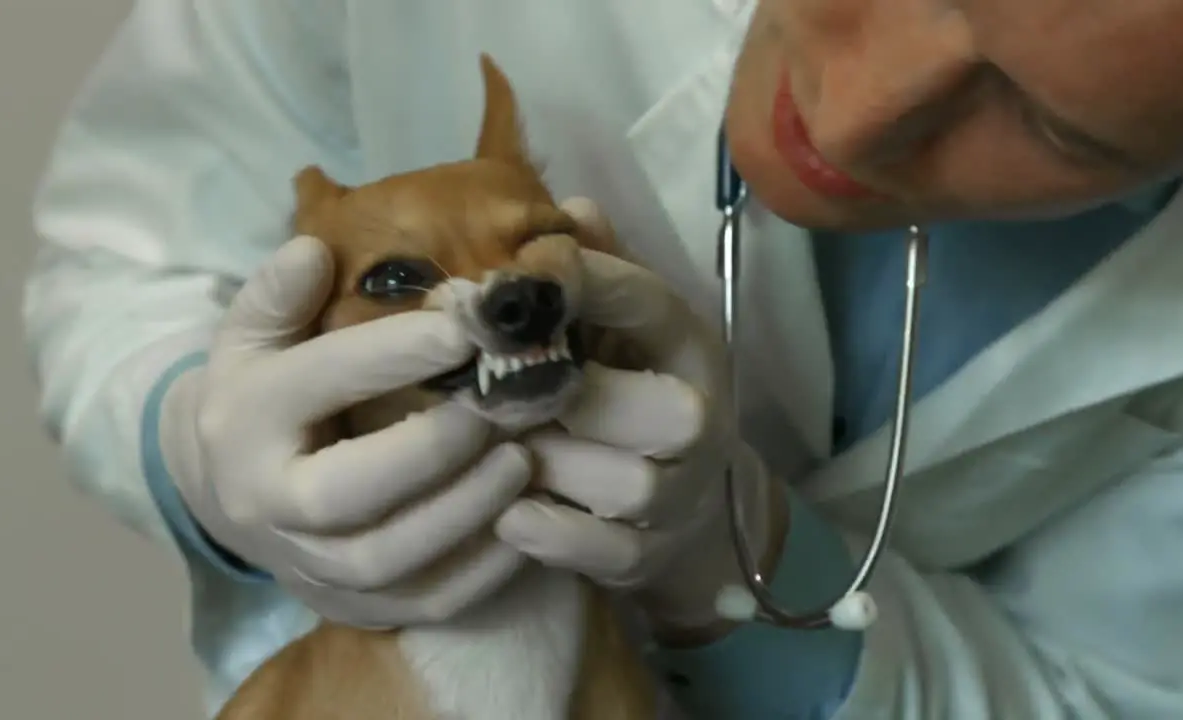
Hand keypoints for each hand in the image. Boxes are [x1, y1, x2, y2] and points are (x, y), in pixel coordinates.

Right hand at [159, 235, 531, 627]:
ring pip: (388, 557)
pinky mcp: (357, 608)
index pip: (317, 383)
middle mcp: (268, 503)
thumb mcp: (253, 335)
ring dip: (465, 511)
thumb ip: (281, 294)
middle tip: (496, 407)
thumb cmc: (267, 392)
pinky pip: (426, 602)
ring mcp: (311, 566)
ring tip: (522, 459)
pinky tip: (527, 520)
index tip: (465, 325)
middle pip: (344, 493)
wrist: (235, 492)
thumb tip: (316, 249)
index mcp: (243, 421)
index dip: (391, 353)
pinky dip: (484, 570)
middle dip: (429, 449)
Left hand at [494, 199, 786, 641]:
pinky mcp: (650, 555)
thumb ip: (594, 268)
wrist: (682, 506)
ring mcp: (681, 493)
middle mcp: (699, 415)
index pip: (644, 299)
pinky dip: (546, 532)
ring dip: (544, 466)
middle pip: (640, 406)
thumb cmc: (626, 389)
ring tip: (492, 448)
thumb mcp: (619, 323)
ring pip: (617, 482)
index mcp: (688, 342)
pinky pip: (598, 550)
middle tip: (483, 388)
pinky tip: (504, 510)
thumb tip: (571, 205)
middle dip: (554, 397)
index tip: (495, 286)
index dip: (573, 286)